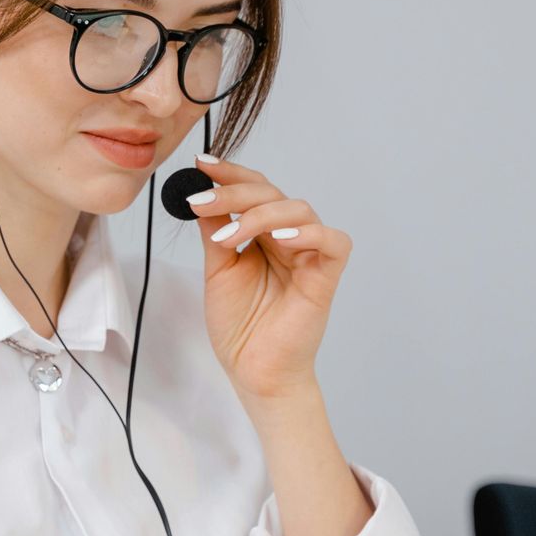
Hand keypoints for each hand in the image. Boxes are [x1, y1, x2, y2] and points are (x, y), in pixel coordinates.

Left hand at [186, 154, 350, 400]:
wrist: (253, 371)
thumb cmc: (240, 326)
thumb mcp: (218, 270)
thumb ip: (216, 231)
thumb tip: (202, 193)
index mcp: (265, 235)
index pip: (254, 192)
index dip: (231, 174)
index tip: (201, 164)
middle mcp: (290, 238)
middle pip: (273, 194)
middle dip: (235, 192)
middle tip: (202, 202)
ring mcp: (310, 255)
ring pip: (299, 209)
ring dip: (260, 215)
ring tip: (229, 238)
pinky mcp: (326, 276)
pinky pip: (333, 242)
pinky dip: (309, 233)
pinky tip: (280, 239)